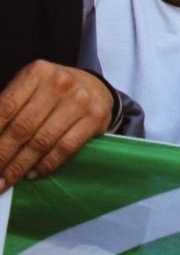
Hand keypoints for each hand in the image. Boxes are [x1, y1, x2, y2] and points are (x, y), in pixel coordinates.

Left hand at [0, 60, 113, 187]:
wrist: (95, 88)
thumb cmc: (54, 92)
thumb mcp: (30, 88)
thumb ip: (9, 109)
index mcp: (37, 73)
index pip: (5, 108)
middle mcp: (60, 83)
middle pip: (22, 128)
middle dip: (2, 157)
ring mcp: (79, 101)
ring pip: (42, 141)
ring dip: (20, 166)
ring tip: (7, 181)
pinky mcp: (95, 118)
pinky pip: (65, 148)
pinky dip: (46, 165)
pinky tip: (33, 173)